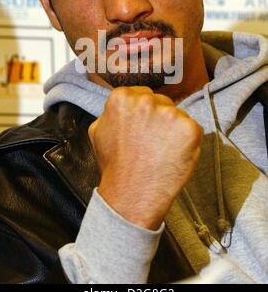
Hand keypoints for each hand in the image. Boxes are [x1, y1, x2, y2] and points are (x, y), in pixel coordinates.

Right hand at [88, 86, 201, 229]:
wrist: (130, 196)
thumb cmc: (115, 167)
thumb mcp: (98, 131)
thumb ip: (110, 112)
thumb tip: (120, 104)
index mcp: (122, 97)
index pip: (142, 95)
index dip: (144, 114)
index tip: (143, 130)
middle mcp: (146, 100)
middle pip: (162, 102)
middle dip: (160, 120)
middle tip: (152, 144)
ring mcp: (169, 114)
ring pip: (178, 116)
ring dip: (174, 131)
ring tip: (161, 152)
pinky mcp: (188, 129)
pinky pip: (192, 130)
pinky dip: (187, 143)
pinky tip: (173, 156)